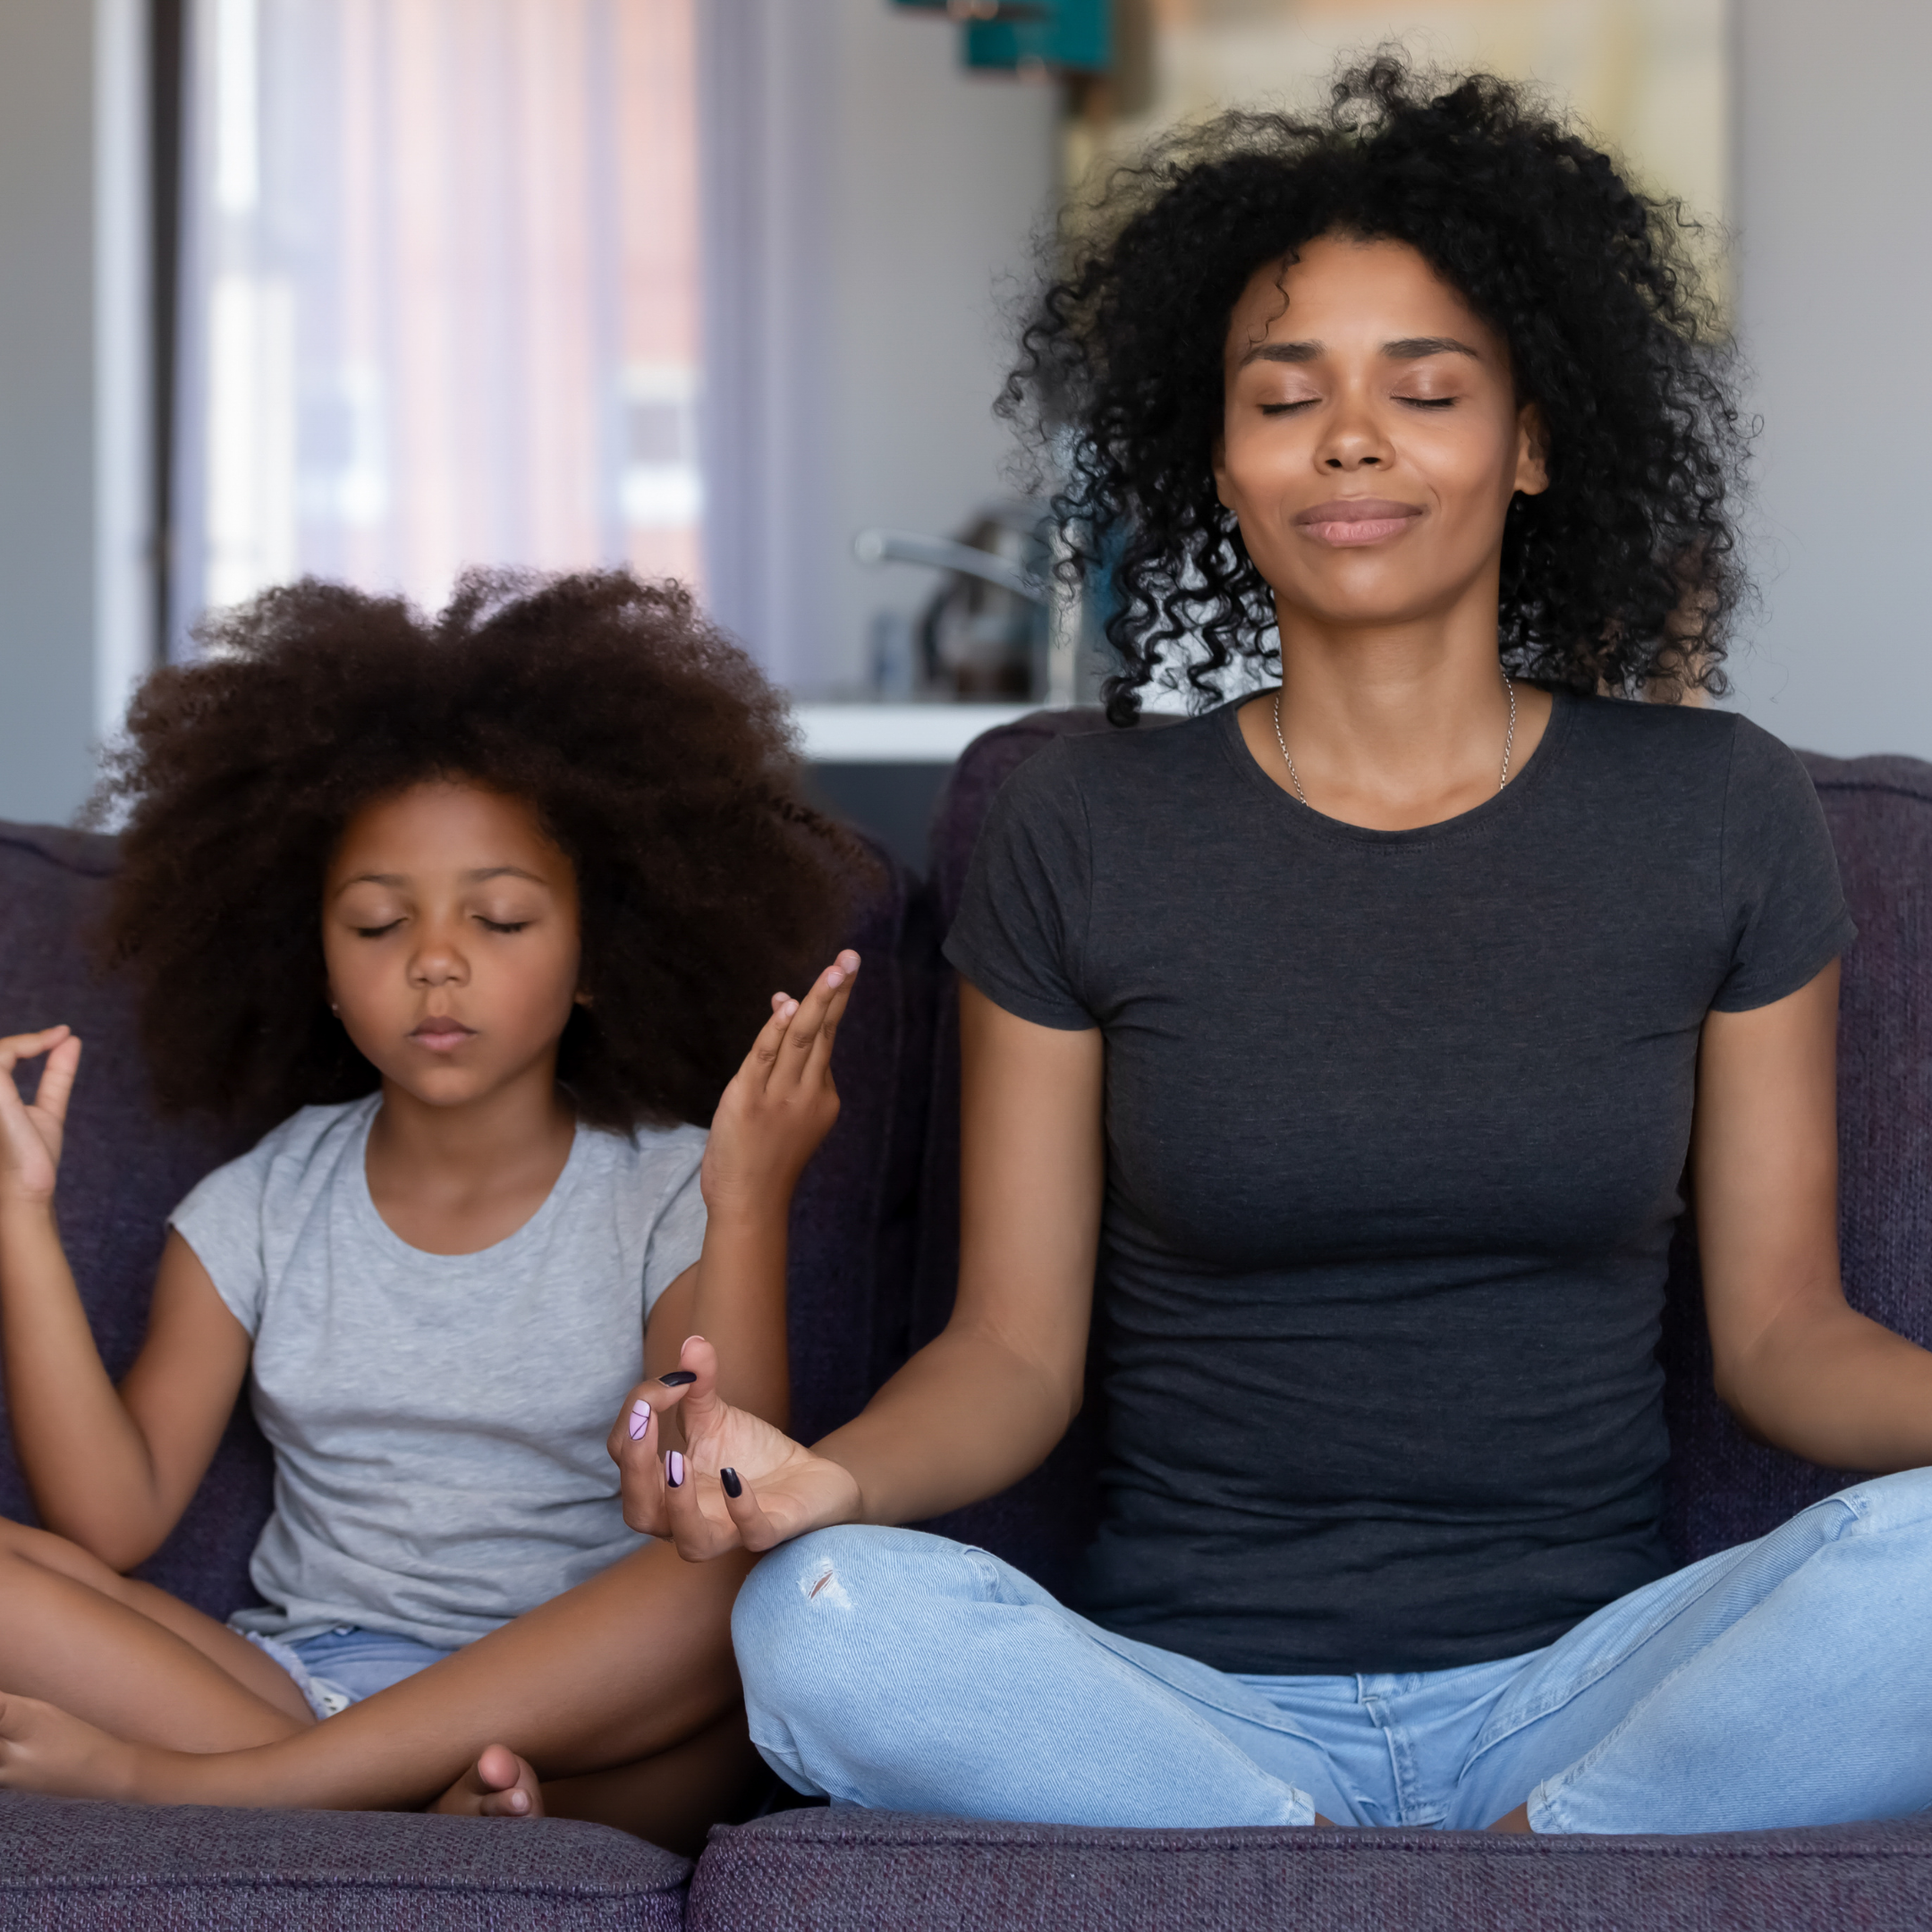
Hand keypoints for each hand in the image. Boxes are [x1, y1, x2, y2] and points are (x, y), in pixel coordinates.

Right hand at [0, 1028, 80, 1208]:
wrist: (29, 1188)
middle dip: (25, 1040)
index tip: (62, 1034)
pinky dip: (25, 1045)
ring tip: (54, 1038)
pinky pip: (1, 1055)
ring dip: (25, 1041)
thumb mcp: (47, 1107)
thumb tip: (71, 1040)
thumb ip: (55, 1075)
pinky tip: (47, 1044)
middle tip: (60, 1034)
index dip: (26, 1043)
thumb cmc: (33, 1157)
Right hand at [609, 1336, 862, 1558]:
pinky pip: (751, 1534)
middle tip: (644, 1420)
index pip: (625, 1457)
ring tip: (676, 1461)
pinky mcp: (770, 1531)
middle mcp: (686, 1516)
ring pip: (690, 1542)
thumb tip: (692, 1343)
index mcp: (662, 1487)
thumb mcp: (717, 1415)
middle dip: (634, 1466)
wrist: (808, 1475)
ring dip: (678, 1504)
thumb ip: (698, 1383)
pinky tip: (735, 1476)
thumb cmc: (749, 1452)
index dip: (634, 1418)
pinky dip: (741, 1508)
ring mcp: (728, 1529)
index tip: (669, 1381)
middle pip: (640, 1512)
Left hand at [700, 951, 858, 1220]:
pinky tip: (790, 1005)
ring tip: (835, 970)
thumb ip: (782, 1063)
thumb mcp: (781, 1112)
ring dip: (818, 1001)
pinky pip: (766, 1057)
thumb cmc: (763, 1161)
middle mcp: (807, 1092)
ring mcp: (780, 1096)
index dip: (825, 1003)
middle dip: (837, 992)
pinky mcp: (748, 1100)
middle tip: (851, 958)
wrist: (750, 1204)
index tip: (835, 971)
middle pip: (824, 1032)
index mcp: (822, 1097)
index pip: (824, 1041)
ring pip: (802, 1038)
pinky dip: (777, 1029)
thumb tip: (783, 1009)